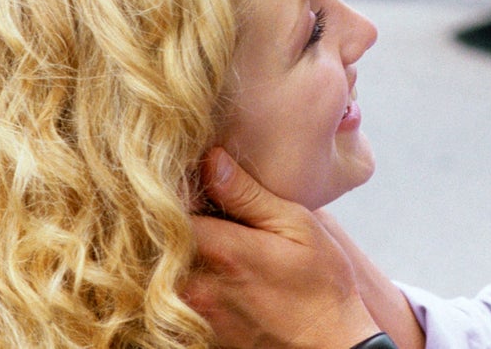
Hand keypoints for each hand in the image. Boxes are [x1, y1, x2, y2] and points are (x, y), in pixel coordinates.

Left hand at [183, 148, 379, 348]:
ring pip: (165, 266)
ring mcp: (195, 312)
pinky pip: (177, 291)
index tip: (196, 177)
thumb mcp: (296, 226)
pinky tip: (219, 265)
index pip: (170, 207)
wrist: (330, 347)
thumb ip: (248, 195)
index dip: (179, 188)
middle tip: (203, 202)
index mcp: (224, 252)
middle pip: (160, 238)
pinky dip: (190, 272)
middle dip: (175, 216)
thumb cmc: (321, 283)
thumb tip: (210, 160)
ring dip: (182, 245)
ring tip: (214, 232)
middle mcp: (199, 285)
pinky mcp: (198, 329)